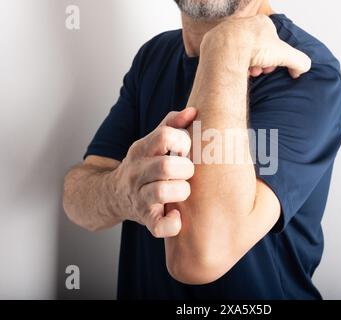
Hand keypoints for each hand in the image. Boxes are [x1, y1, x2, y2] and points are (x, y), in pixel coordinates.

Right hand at [112, 108, 196, 237]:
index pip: (165, 136)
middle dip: (185, 168)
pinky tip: (176, 215)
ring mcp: (139, 197)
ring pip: (163, 193)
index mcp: (141, 150)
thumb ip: (171, 124)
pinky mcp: (145, 219)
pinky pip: (160, 225)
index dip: (182, 140)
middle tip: (186, 171)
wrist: (112, 195)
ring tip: (182, 190)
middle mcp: (137, 172)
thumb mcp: (150, 142)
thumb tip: (193, 111)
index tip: (184, 149)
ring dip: (181, 191)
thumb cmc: (143, 165)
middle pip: (166, 166)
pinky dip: (172, 223)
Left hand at [201, 14, 311, 78]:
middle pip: (257, 49)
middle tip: (259, 71)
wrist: (226, 48)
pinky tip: (234, 70)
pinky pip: (228, 56)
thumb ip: (298, 61)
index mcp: (262, 23)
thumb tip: (302, 69)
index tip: (271, 68)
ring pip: (242, 53)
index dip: (275, 58)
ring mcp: (229, 32)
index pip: (272, 42)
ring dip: (247, 65)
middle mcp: (244, 24)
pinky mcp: (215, 42)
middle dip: (260, 62)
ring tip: (247, 72)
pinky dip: (233, 64)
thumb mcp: (284, 54)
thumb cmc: (252, 47)